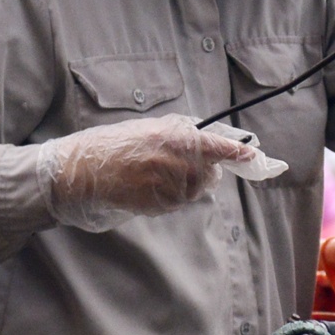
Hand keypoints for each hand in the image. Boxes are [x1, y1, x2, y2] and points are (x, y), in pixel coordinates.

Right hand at [37, 115, 257, 231]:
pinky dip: (169, 198)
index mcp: (174, 138)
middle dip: (204, 173)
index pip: (216, 146)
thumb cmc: (112, 146)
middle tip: (179, 167)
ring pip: (194, 192)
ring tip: (153, 176)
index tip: (253, 155)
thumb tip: (206, 139)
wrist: (81, 170)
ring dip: (184, 187)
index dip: (237, 152)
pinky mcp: (158, 204)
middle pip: (210, 175)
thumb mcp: (146, 130)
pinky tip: (146, 188)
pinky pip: (176, 204)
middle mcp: (175, 161)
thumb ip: (178, 134)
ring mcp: (167, 185)